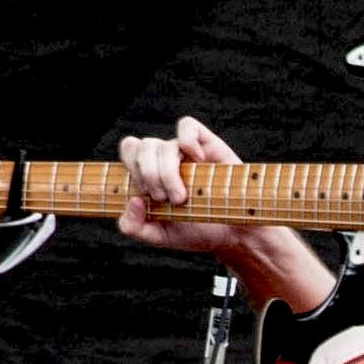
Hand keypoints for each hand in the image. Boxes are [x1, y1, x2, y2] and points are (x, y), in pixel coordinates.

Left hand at [116, 117, 249, 257]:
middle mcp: (167, 159)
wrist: (234, 236)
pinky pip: (187, 126)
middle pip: (142, 146)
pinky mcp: (208, 145)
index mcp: (151, 174)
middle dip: (148, 175)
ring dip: (167, 173)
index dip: (133, 169)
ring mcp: (187, 152)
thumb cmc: (199, 233)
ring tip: (182, 198)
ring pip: (163, 145)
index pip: (130, 150)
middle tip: (164, 199)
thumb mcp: (160, 237)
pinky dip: (187, 142)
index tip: (147, 196)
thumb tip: (133, 200)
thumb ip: (134, 227)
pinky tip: (198, 161)